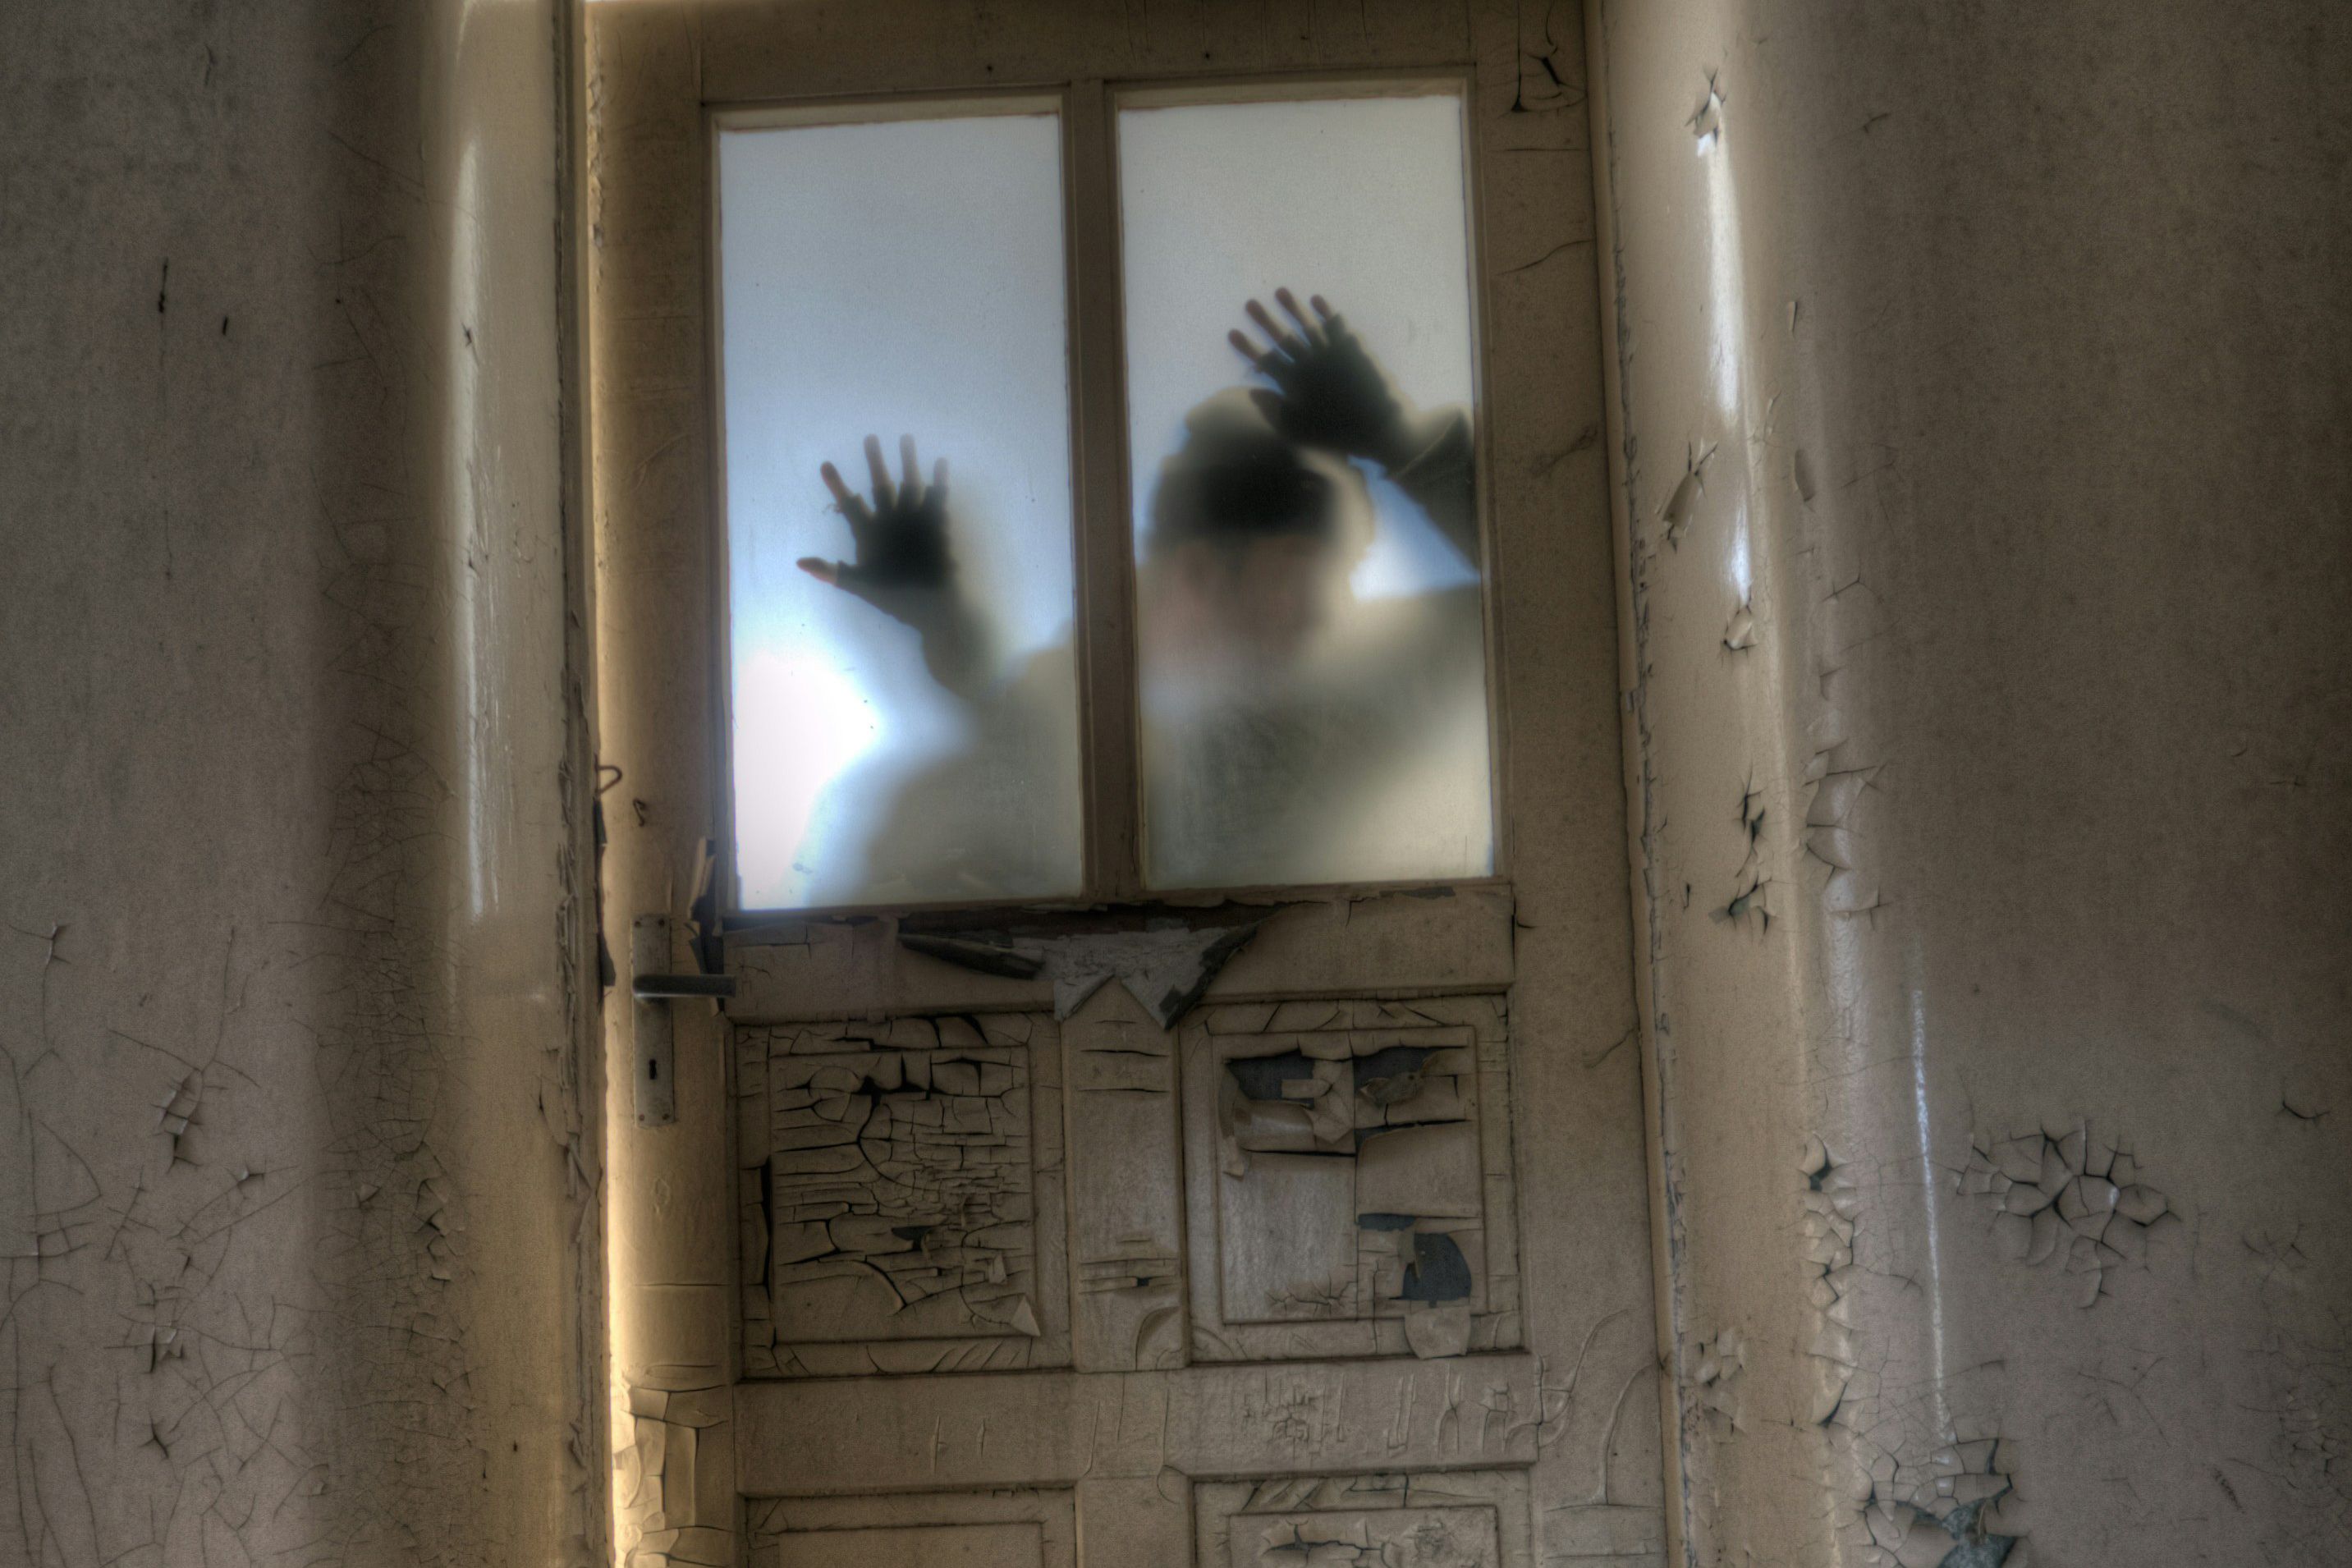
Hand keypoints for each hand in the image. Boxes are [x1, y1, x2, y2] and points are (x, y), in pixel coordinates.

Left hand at [799, 434, 994, 695]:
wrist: (931, 611)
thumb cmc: (895, 599)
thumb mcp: (861, 586)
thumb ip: (834, 573)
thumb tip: (799, 563)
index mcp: (870, 534)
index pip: (850, 506)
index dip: (837, 485)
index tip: (825, 464)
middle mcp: (890, 523)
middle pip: (881, 487)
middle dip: (875, 463)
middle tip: (870, 438)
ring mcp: (913, 522)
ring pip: (908, 486)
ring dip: (908, 463)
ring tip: (905, 437)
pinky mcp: (935, 526)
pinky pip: (936, 500)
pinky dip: (938, 482)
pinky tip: (940, 461)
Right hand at [1227, 289, 1416, 468]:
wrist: (1380, 426)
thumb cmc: (1339, 435)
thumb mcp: (1301, 431)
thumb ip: (1276, 412)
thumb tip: (1253, 394)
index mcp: (1297, 384)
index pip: (1266, 360)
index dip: (1248, 346)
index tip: (1231, 331)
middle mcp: (1311, 364)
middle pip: (1284, 337)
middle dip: (1265, 320)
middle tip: (1250, 303)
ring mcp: (1333, 353)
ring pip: (1308, 325)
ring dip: (1293, 308)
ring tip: (1280, 291)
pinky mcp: (1353, 349)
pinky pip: (1336, 325)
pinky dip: (1326, 311)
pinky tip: (1317, 299)